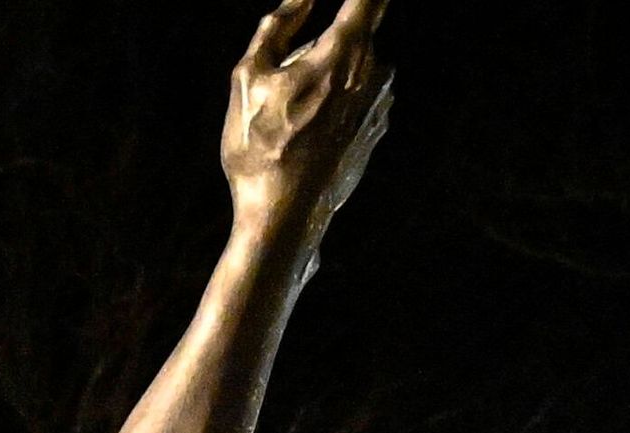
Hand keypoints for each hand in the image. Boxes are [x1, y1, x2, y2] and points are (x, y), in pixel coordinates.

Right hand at [220, 0, 394, 226]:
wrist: (283, 215)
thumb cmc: (261, 147)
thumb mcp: (248, 77)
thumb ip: (276, 27)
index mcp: (343, 51)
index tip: (331, 2)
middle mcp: (374, 71)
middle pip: (356, 30)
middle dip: (324, 39)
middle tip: (285, 77)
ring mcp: (380, 101)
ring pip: (354, 65)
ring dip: (327, 72)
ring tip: (291, 113)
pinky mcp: (377, 126)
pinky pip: (356, 95)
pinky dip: (334, 101)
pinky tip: (306, 133)